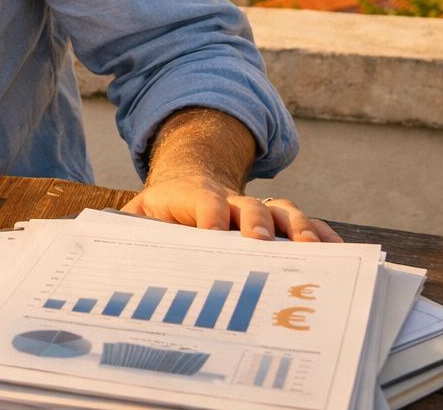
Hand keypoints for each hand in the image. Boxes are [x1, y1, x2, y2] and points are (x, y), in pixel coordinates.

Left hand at [122, 174, 342, 242]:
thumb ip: (126, 227)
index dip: (209, 215)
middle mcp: (230, 202)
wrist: (187, 189)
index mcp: (192, 197)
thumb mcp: (137, 216)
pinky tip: (338, 253)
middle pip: (247, 205)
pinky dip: (321, 236)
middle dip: (254, 222)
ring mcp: (257, 211)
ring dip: (296, 229)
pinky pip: (303, 226)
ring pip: (281, 212)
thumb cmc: (160, 213)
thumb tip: (104, 242)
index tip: (213, 234)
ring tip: (311, 249)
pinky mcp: (276, 223)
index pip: (202, 201)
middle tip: (259, 242)